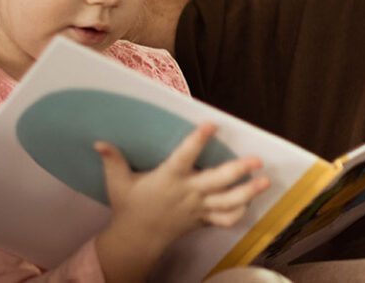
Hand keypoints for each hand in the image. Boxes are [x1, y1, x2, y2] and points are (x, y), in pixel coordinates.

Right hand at [98, 123, 273, 241]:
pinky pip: (225, 220)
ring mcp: (198, 208)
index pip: (185, 156)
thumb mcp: (117, 183)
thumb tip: (98, 141)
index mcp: (168, 179)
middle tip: (256, 160)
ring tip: (265, 181)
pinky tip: (251, 201)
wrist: (137, 239)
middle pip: (217, 182)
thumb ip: (112, 160)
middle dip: (238, 171)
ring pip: (228, 202)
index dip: (198, 140)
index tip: (211, 124)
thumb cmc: (128, 206)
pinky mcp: (203, 220)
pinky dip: (239, 212)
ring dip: (248, 192)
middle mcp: (187, 193)